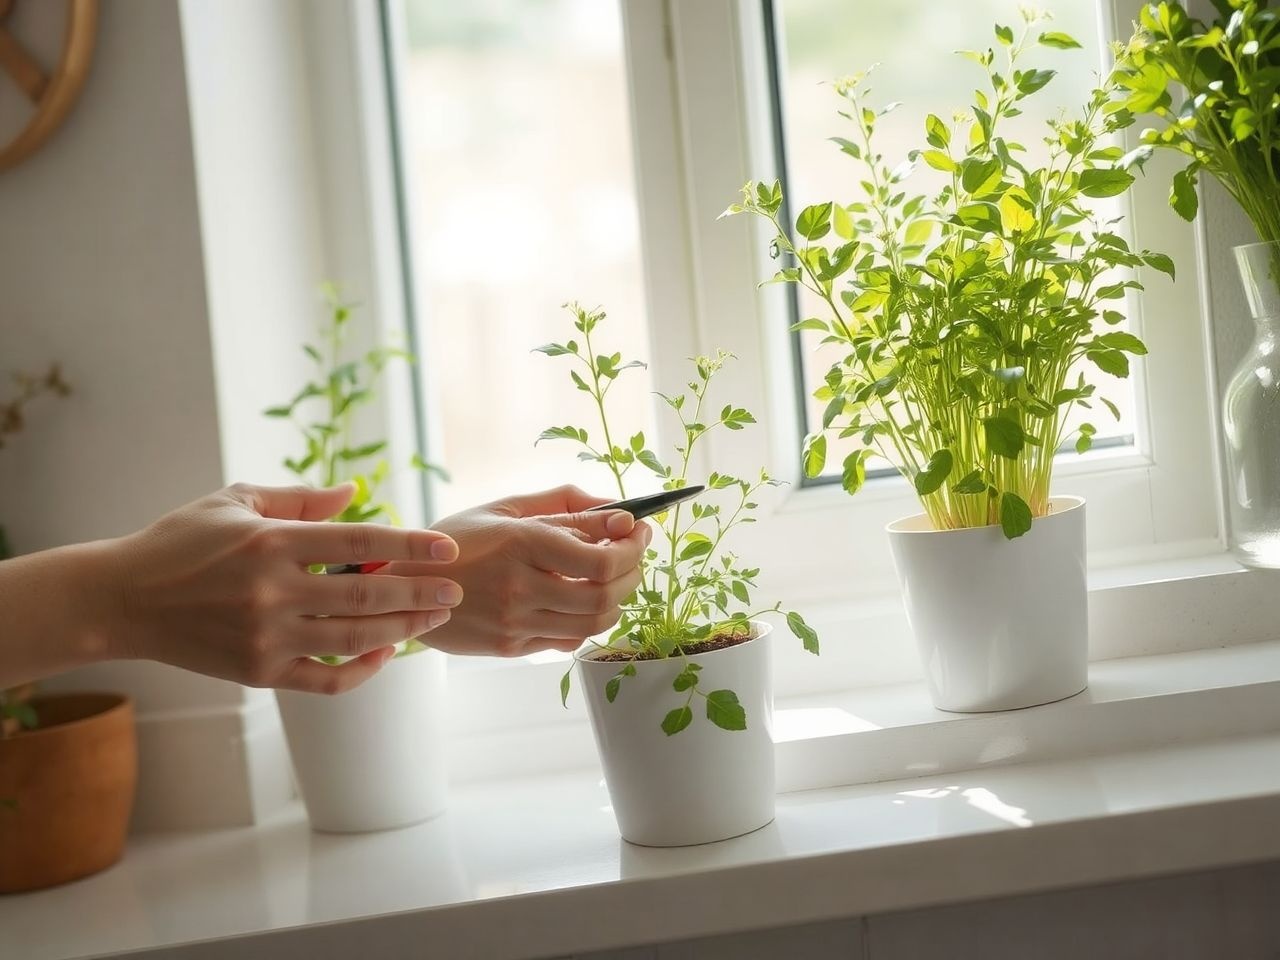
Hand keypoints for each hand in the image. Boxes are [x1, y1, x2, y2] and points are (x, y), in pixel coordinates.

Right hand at [106, 483, 461, 693]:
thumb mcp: (236, 502)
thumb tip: (356, 494)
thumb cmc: (182, 542)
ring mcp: (267, 636)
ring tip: (432, 618)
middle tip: (454, 590)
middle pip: (367, 596)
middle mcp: (273, 591)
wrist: (122, 599)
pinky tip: (383, 654)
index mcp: (272, 541)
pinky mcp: (259, 671)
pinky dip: (361, 671)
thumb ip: (300, 499)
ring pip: (354, 640)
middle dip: (419, 593)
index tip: (445, 549)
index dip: (410, 545)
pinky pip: (326, 680)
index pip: (360, 542)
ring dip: (402, 630)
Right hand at [397, 485, 649, 657]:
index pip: (602, 560)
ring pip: (593, 624)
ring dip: (618, 600)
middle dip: (634, 574)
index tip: (641, 531)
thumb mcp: (509, 508)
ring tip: (614, 577)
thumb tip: (622, 513)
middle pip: (605, 596)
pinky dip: (588, 621)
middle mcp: (520, 587)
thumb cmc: (461, 539)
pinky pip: (568, 641)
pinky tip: (582, 600)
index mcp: (522, 543)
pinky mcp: (510, 647)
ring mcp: (515, 622)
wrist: (405, 585)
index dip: (634, 548)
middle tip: (635, 554)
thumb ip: (569, 506)